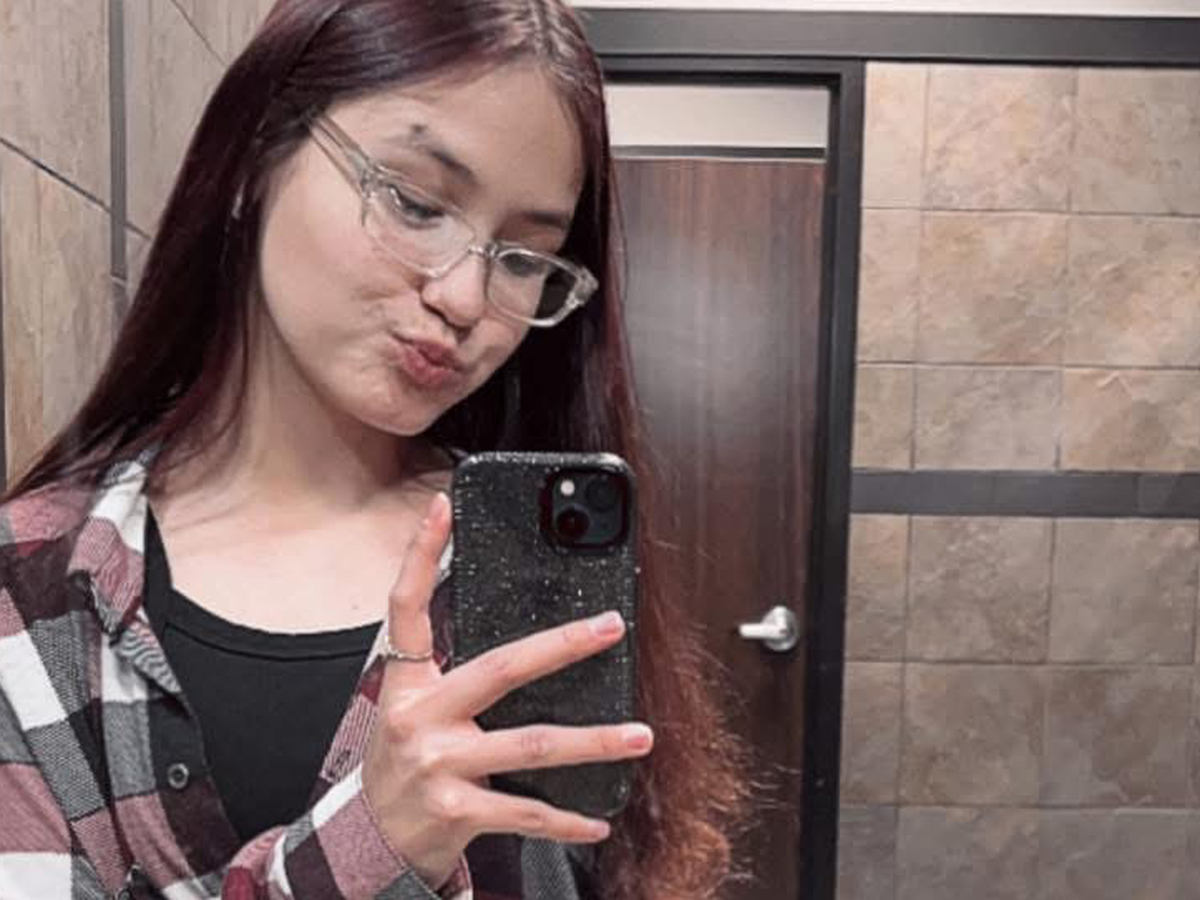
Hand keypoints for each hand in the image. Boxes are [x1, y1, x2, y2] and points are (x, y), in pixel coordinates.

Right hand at [361, 492, 653, 889]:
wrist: (370, 839)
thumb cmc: (404, 760)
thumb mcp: (414, 707)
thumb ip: (455, 673)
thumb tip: (527, 640)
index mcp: (407, 683)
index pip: (407, 606)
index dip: (422, 554)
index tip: (443, 508)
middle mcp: (420, 717)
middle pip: (502, 668)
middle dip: (564, 645)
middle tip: (611, 627)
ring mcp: (438, 765)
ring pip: (533, 743)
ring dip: (595, 742)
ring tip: (640, 736)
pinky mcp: (457, 811)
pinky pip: (526, 811)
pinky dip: (567, 819)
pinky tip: (599, 820)